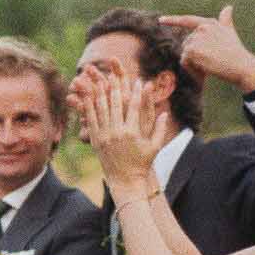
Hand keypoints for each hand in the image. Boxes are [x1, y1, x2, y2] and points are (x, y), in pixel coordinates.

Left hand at [77, 71, 174, 198]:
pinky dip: (89, 107)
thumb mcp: (155, 146)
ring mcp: (104, 136)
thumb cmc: (143, 163)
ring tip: (100, 79)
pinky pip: (90, 120)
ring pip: (101, 109)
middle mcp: (117, 132)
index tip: (138, 80)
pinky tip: (88, 96)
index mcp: (132, 133)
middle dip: (116, 87)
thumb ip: (160, 128)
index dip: (136, 92)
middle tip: (115, 73)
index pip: (134, 106)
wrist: (126, 180)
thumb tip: (166, 112)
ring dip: (100, 93)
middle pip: (115, 104)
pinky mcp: (95, 140)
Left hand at [162, 4, 254, 93]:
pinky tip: (205, 69)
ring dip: (194, 63)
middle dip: (195, 55)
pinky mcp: (192, 50)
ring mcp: (196, 38)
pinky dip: (191, 69)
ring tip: (211, 64)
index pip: (188, 20)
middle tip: (212, 61)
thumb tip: (228, 7)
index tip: (161, 20)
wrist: (241, 66)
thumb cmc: (236, 52)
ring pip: (185, 54)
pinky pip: (184, 62)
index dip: (173, 20)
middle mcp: (201, 28)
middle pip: (187, 44)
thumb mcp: (230, 32)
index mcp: (209, 23)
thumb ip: (225, 20)